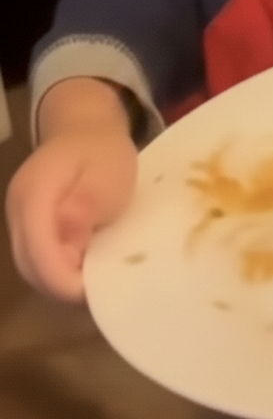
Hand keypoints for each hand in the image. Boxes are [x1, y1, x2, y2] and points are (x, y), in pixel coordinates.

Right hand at [5, 126, 137, 300]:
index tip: (92, 289)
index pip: (38, 249)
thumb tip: (69, 244)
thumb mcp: (108, 174)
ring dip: (58, 279)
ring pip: (29, 265)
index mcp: (35, 194)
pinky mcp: (25, 224)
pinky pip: (35, 255)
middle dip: (61, 284)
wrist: (85, 129)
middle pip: (29, 264)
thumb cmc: (103, 151)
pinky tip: (83, 264)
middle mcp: (17, 209)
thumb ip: (85, 207)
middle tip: (99, 288)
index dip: (62, 278)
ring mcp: (17, 217)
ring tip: (94, 278)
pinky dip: (57, 267)